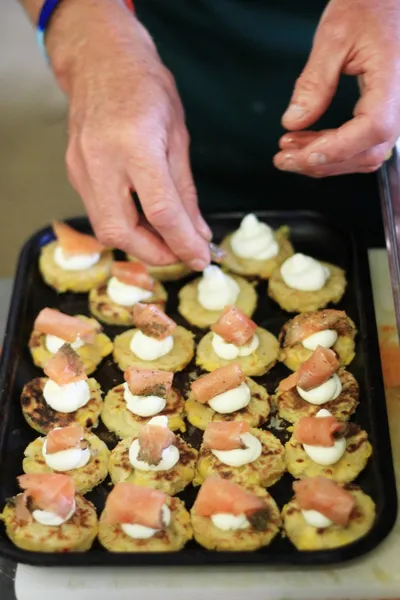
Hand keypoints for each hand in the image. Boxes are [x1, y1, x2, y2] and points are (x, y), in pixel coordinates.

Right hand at [47, 0, 210, 268]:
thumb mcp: (178, 137)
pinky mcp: (73, 174)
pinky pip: (99, 214)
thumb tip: (199, 233)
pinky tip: (145, 221)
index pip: (161, 211)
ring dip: (139, 245)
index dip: (183, 243)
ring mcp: (81, 169)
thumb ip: (186, 192)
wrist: (100, 62)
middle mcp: (101, 160)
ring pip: (106, 229)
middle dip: (156, 254)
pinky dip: (126, 227)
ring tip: (166, 239)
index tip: (202, 259)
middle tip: (182, 254)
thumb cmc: (146, 89)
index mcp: (135, 144)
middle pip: (123, 231)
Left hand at [274, 0, 399, 176]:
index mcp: (393, 79)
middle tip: (284, 158)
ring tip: (289, 149)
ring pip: (363, 154)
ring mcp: (394, 109)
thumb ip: (314, 82)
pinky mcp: (382, 112)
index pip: (374, 127)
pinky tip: (307, 143)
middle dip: (322, 161)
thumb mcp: (334, 36)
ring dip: (324, 160)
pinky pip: (361, 143)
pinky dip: (332, 150)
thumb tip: (294, 122)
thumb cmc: (368, 6)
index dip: (339, 148)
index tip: (306, 155)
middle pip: (367, 151)